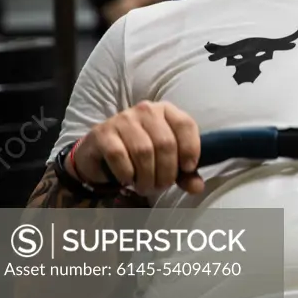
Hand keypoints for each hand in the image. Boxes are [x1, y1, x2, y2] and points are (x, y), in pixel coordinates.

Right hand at [71, 101, 204, 194]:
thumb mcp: (166, 160)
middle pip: (165, 143)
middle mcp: (146, 110)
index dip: (191, 149)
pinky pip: (119, 155)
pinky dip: (126, 173)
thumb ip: (184, 173)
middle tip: (161, 187)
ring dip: (147, 177)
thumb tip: (197, 187)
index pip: (185, 124)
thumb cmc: (140, 154)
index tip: (188, 169)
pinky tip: (127, 180)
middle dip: (166, 172)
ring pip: (143, 151)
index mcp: (166, 111)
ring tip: (145, 187)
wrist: (100, 152)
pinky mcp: (102, 133)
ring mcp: (123, 119)